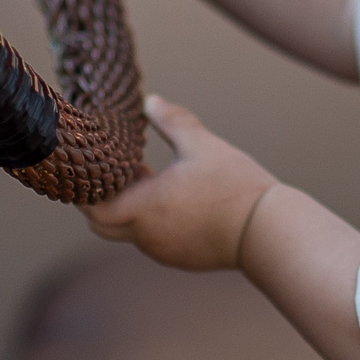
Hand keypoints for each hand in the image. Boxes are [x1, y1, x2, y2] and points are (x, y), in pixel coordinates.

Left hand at [83, 95, 277, 270]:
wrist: (270, 232)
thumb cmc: (235, 188)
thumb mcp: (202, 145)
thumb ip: (172, 121)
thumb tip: (149, 101)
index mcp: (144, 208)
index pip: (93, 207)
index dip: (88, 188)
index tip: (96, 166)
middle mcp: (148, 236)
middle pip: (105, 224)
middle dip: (106, 197)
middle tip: (123, 169)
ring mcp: (166, 252)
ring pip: (132, 231)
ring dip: (133, 207)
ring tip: (153, 177)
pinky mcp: (184, 259)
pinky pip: (156, 240)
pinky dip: (154, 221)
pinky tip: (178, 199)